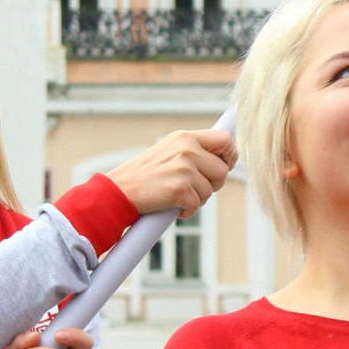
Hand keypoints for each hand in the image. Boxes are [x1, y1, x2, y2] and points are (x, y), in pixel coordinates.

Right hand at [107, 129, 235, 218]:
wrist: (118, 191)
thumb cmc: (143, 176)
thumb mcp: (169, 151)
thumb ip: (193, 151)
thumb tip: (223, 160)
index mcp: (185, 137)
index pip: (225, 140)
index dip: (230, 156)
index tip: (224, 166)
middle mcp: (187, 149)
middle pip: (222, 171)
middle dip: (212, 184)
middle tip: (193, 189)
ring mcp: (184, 168)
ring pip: (210, 191)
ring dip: (196, 200)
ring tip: (176, 196)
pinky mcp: (180, 189)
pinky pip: (196, 206)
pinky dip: (186, 211)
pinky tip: (172, 206)